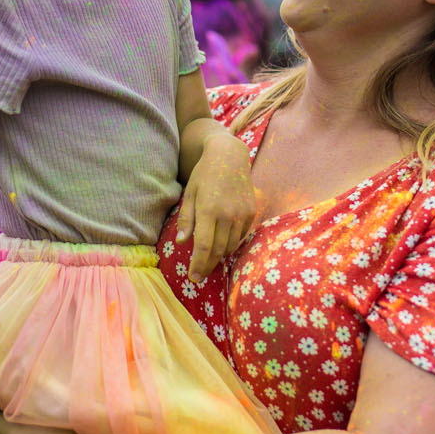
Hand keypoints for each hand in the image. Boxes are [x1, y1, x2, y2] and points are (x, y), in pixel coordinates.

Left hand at [177, 131, 255, 281]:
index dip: (198, 265)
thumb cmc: (205, 174)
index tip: (193, 277)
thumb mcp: (190, 194)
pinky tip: (224, 244)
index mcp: (208, 210)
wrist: (230, 156)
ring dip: (220, 256)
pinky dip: (232, 243)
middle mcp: (227, 214)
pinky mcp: (251, 212)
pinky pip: (241, 236)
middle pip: (218, 251)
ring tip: (210, 260)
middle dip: (208, 265)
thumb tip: (183, 243)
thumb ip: (187, 220)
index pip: (203, 247)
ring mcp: (242, 214)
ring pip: (231, 246)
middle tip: (200, 274)